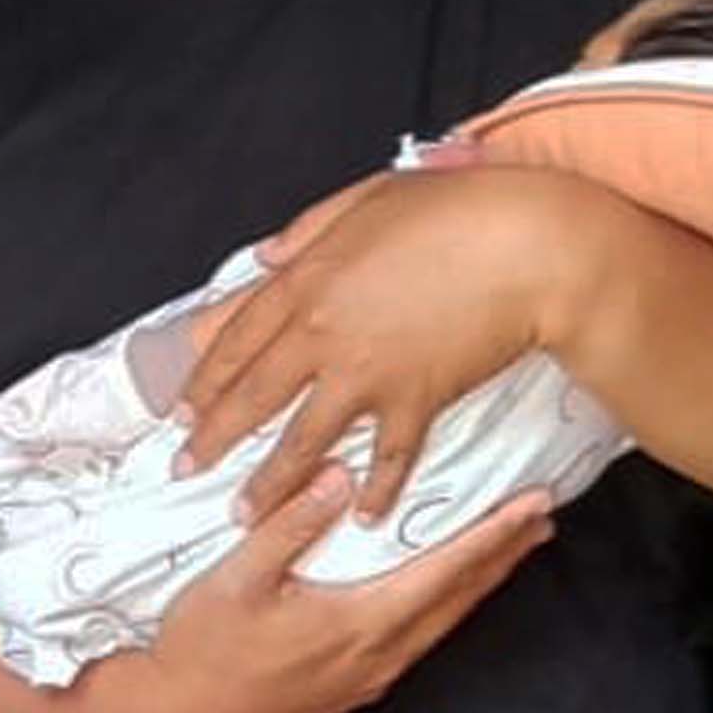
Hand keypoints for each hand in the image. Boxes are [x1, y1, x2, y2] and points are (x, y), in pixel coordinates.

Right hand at [86, 463, 551, 712]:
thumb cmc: (201, 650)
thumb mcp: (237, 578)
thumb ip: (292, 524)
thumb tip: (339, 479)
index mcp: (360, 623)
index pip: (446, 570)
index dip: (493, 535)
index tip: (533, 505)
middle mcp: (378, 656)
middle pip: (460, 600)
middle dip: (503, 557)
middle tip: (540, 520)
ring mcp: (368, 678)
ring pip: (444, 625)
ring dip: (481, 585)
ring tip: (508, 552)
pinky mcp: (352, 690)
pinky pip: (419, 643)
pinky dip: (448, 611)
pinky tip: (446, 599)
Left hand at [177, 155, 603, 521]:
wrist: (530, 244)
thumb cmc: (459, 206)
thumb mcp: (370, 196)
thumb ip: (310, 228)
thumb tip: (267, 257)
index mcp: (306, 280)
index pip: (235, 339)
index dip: (204, 378)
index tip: (182, 409)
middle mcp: (322, 333)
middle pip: (251, 397)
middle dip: (211, 440)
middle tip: (185, 470)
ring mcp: (366, 373)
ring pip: (301, 441)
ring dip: (270, 483)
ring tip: (244, 515)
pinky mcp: (415, 400)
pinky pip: (387, 456)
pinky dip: (375, 490)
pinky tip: (362, 516)